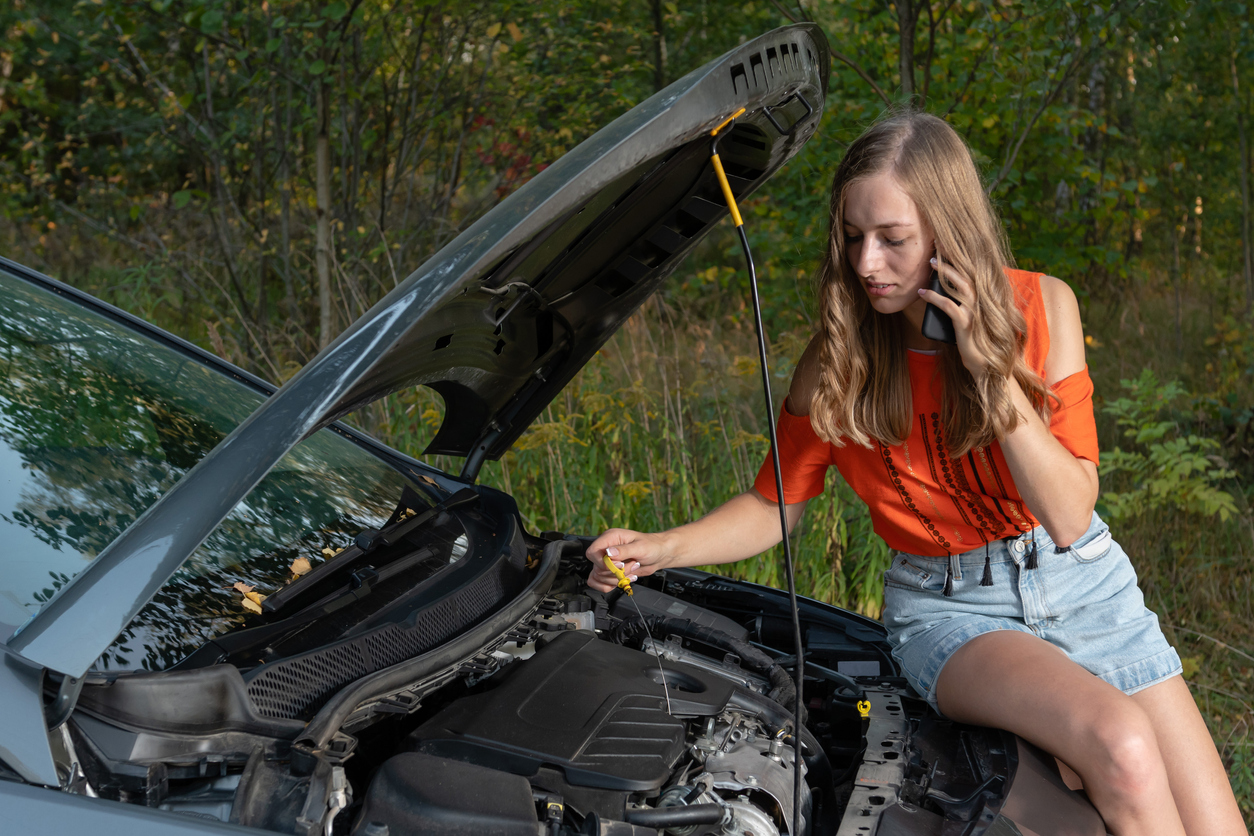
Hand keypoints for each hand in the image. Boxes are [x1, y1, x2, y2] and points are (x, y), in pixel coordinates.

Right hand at [585, 528, 670, 592]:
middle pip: (597, 567)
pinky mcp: (610, 571)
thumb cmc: (652, 546)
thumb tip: (608, 552)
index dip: (603, 562)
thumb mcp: (640, 547)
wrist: (659, 555)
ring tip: (631, 570)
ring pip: (599, 577)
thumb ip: (623, 550)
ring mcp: (607, 561)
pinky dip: (610, 585)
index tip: (619, 564)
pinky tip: (624, 579)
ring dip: (617, 578)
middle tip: (631, 565)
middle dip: (615, 572)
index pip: (592, 552)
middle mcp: (606, 548)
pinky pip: (599, 583)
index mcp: (610, 538)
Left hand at [919, 256, 987, 375]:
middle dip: (952, 258)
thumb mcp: (968, 319)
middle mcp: (983, 301)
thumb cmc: (974, 342)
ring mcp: (975, 311)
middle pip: (966, 273)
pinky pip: (947, 304)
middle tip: (937, 247)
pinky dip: (932, 297)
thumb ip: (962, 304)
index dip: (961, 259)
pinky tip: (922, 292)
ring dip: (943, 272)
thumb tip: (945, 290)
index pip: (972, 273)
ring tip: (930, 262)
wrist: (984, 364)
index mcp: (984, 299)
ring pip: (958, 284)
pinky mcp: (965, 322)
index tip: (948, 246)